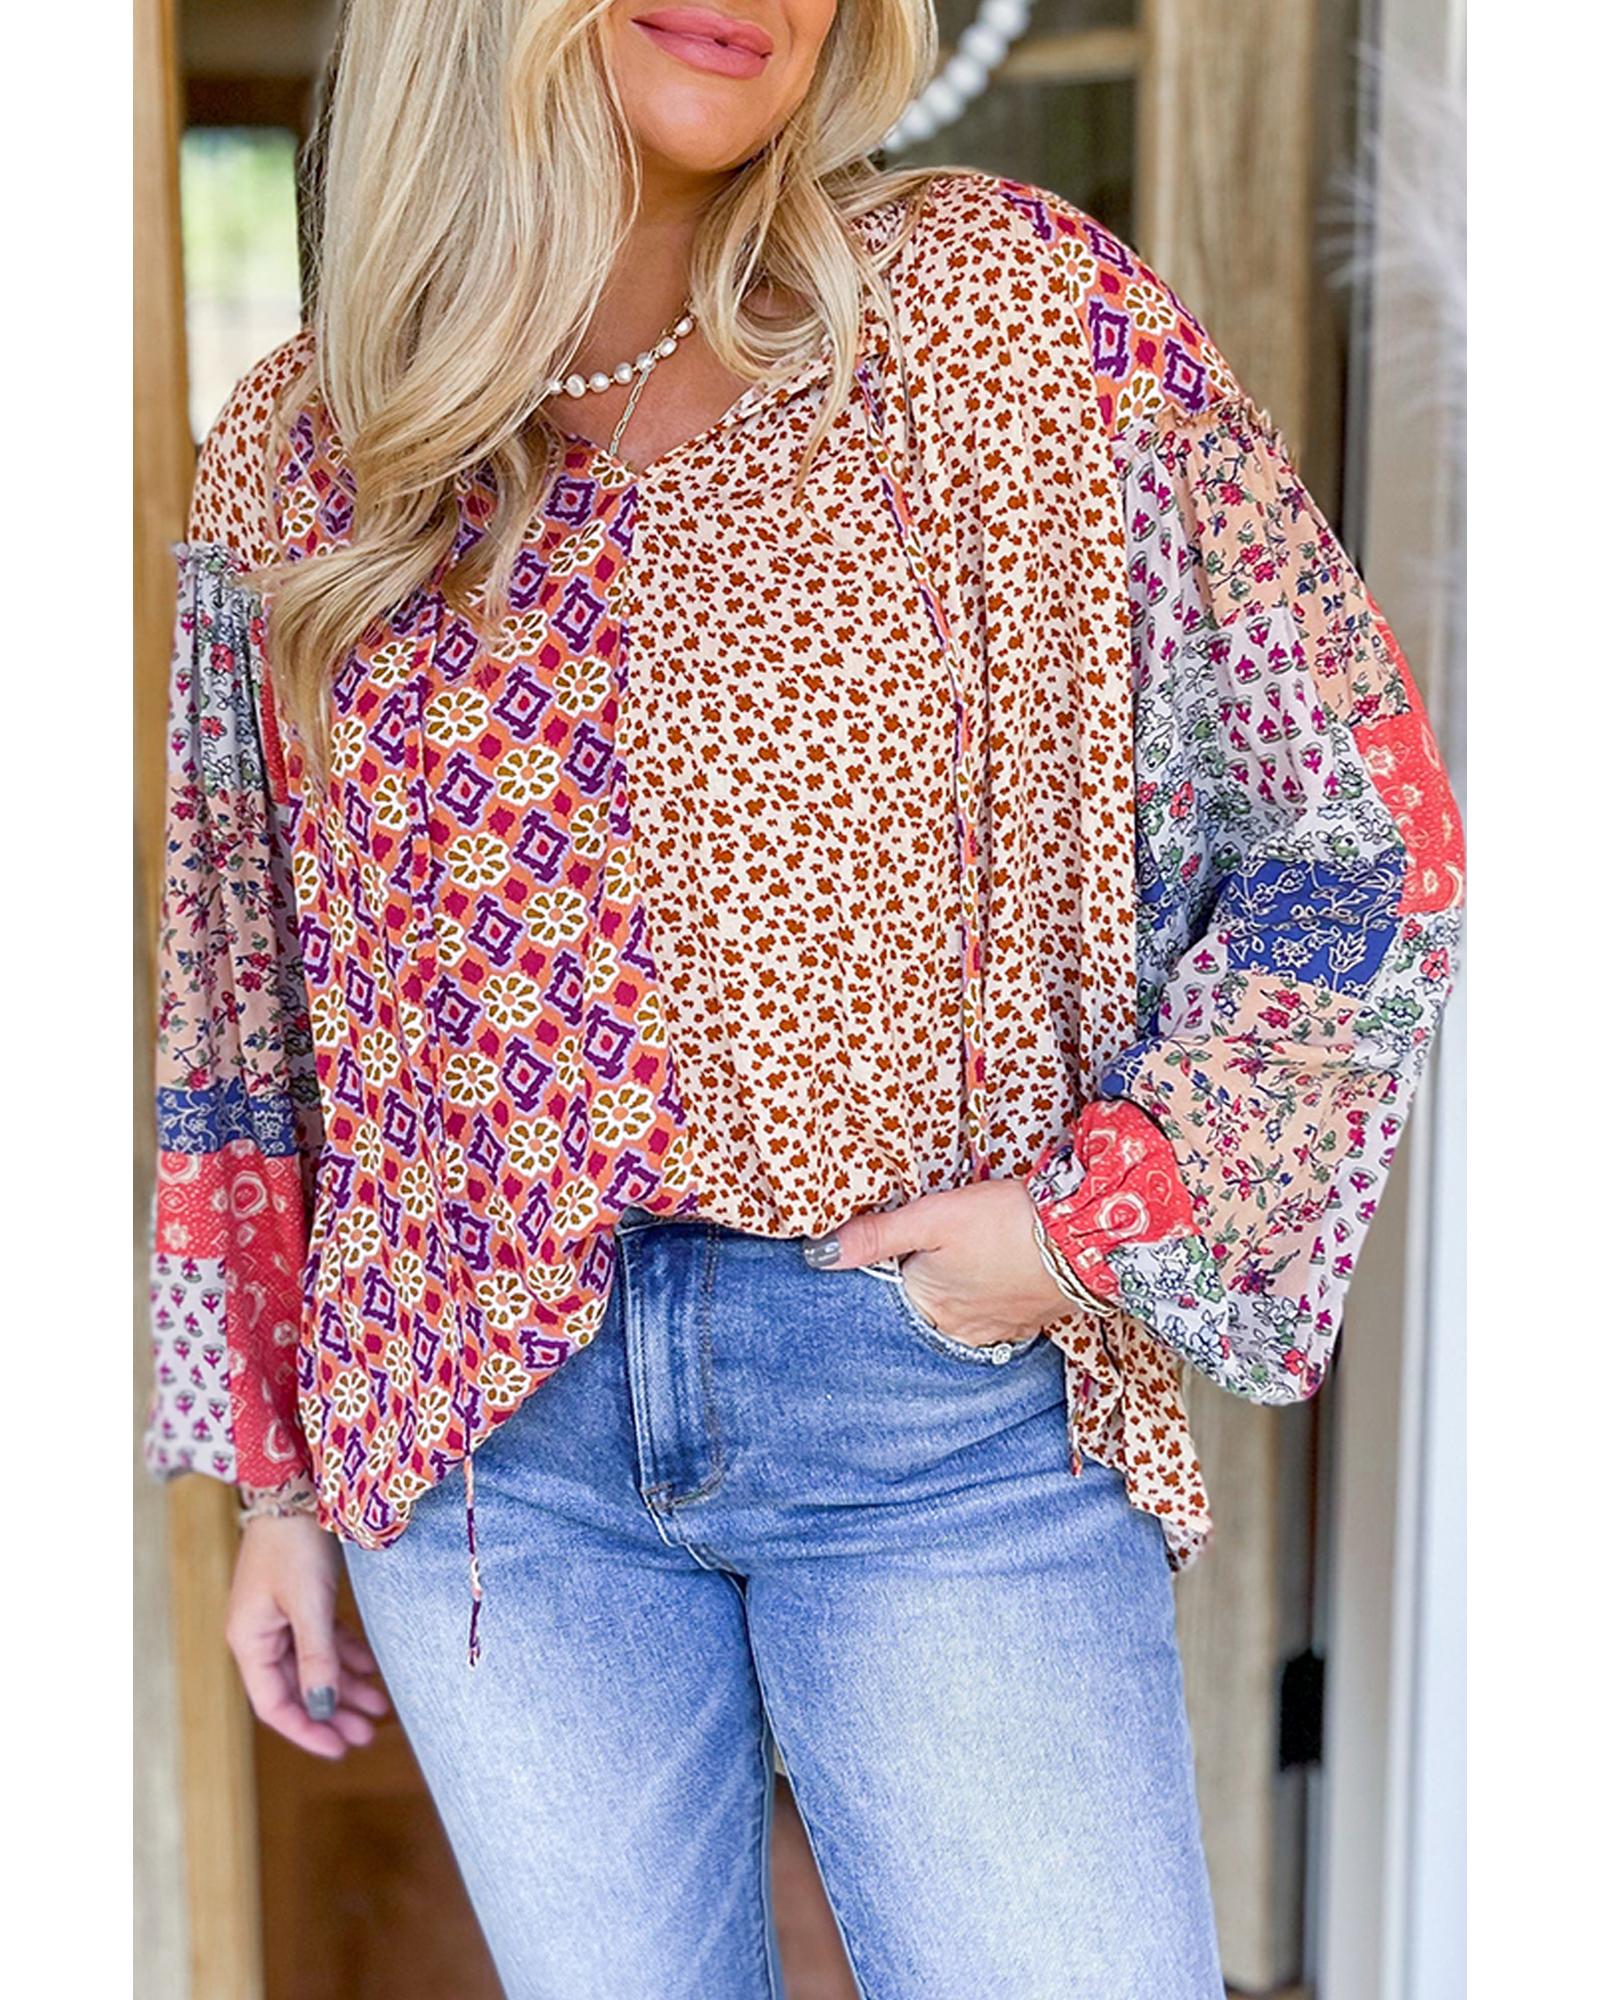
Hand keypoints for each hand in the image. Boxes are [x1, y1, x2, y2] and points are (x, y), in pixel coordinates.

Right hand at [227, 1514, 390, 1758]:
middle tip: (368, 1736)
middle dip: (332, 1715)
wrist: (294, 1486)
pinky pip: (321, 1641)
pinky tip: (371, 1670)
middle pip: (296, 1690)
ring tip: (378, 1708)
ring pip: (312, 1667)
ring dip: (344, 1687)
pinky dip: (344, 1656)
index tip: (341, 1749)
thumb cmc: (295, 1543)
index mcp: (250, 1642)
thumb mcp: (310, 1603)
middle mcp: (260, 1635)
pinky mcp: (298, 1600)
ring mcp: (278, 1617)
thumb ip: (317, 1657)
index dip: (307, 1731)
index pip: (275, 1705)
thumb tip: (323, 1708)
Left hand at [805, 1180, 1068, 1348]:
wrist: (1087, 1234)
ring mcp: (999, 1331)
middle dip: (924, 1282)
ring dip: (960, 1290)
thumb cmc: (1004, 1222)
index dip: (891, 1267)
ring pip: (962, 1312)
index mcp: (928, 1308)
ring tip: (967, 1256)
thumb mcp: (931, 1219)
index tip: (901, 1247)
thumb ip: (875, 1237)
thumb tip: (816, 1255)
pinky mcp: (1031, 1321)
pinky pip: (996, 1313)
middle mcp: (960, 1331)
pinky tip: (996, 1272)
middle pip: (926, 1307)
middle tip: (938, 1247)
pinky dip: (991, 1296)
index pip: (890, 1295)